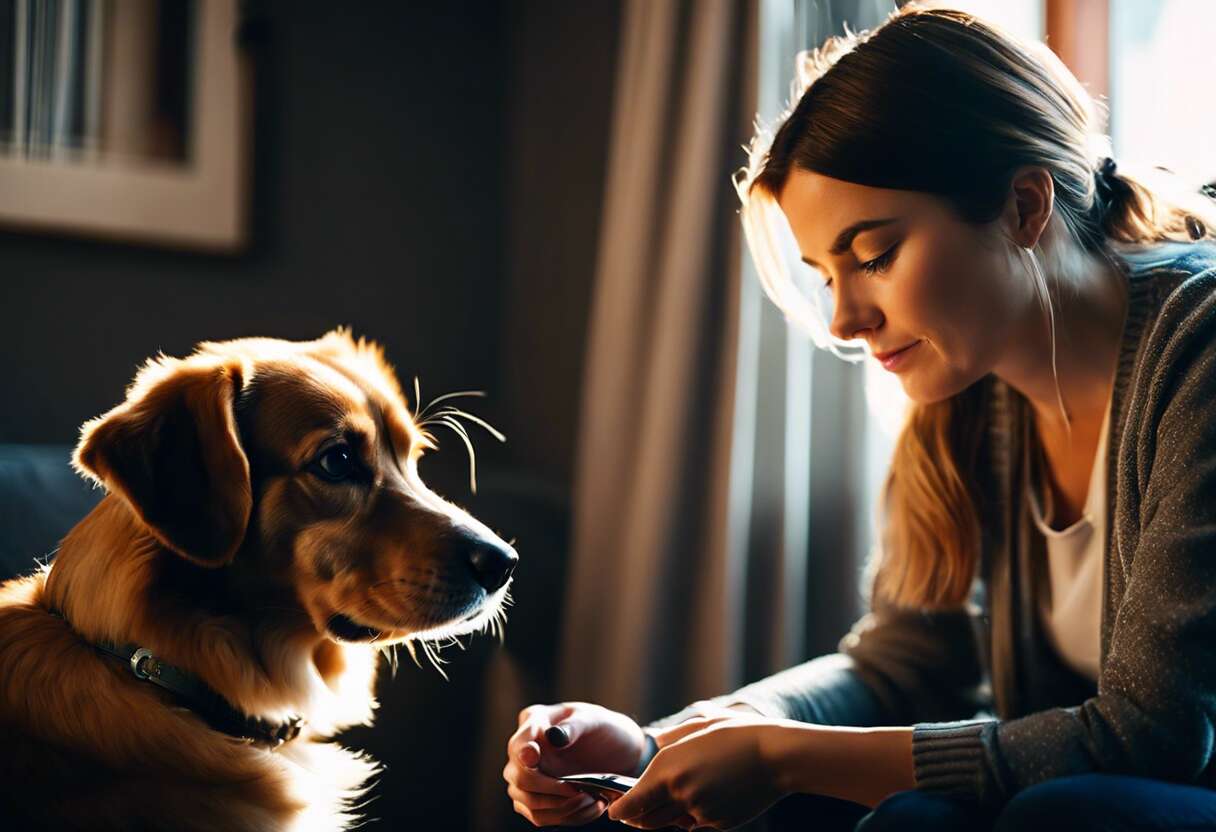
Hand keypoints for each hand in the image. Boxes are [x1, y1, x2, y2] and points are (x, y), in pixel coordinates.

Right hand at [504, 701, 648, 826]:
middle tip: (579, 790)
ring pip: (528, 803)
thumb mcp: (594, 720)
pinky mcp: (537, 799)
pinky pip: (541, 817)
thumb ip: (573, 725)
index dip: (523, 753)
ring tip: (592, 800)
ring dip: (561, 808)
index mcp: (534, 721)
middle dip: (550, 789)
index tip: (534, 758)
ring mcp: (527, 777)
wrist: (621, 753)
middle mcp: (524, 750)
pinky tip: (591, 806)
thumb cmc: (605, 729)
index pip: (519, 743)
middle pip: (519, 778)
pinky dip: (567, 816)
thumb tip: (554, 736)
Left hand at [607, 713, 790, 829]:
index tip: (614, 810)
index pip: (631, 803)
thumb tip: (652, 741)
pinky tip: (706, 795)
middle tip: (633, 810)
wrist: (774, 756)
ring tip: (675, 795)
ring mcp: (700, 813)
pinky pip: (696, 825)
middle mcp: (679, 795)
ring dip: (667, 815)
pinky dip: (693, 816)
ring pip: (672, 823)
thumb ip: (669, 739)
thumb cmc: (734, 735)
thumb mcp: (697, 726)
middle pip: (646, 820)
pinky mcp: (719, 824)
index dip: (619, 810)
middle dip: (638, 817)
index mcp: (667, 770)